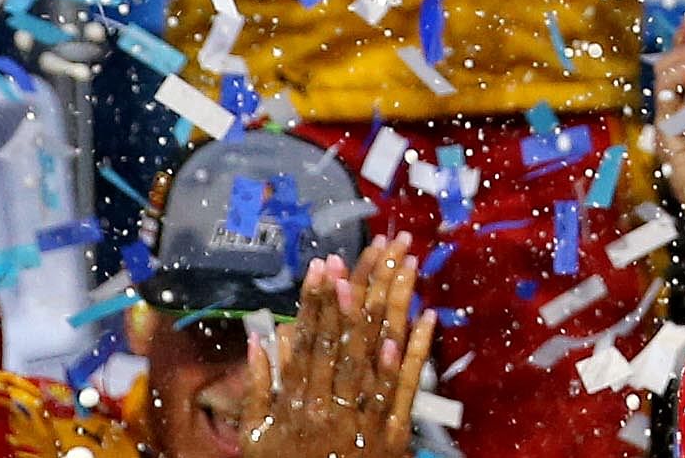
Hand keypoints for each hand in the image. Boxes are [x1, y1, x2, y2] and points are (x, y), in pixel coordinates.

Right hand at [242, 236, 435, 457]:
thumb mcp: (256, 437)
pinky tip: (428, 316)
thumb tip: (259, 338)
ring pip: (379, 351)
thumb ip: (257, 388)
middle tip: (375, 247)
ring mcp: (363, 415)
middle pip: (347, 336)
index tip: (324, 264)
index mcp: (297, 402)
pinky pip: (405, 386)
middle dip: (361, 288)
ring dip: (394, 305)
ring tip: (405, 264)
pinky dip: (416, 351)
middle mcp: (330, 403)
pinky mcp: (392, 432)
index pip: (309, 340)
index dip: (317, 301)